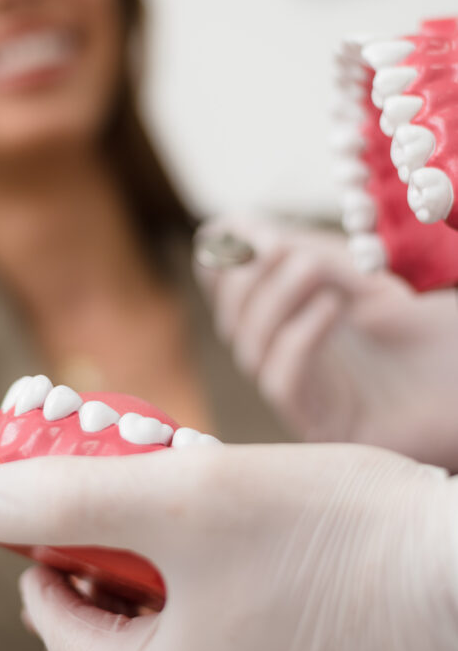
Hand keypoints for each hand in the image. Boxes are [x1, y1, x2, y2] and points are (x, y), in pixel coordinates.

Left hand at [0, 444, 457, 650]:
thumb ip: (69, 500)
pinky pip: (244, 626)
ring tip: (200, 486)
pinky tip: (260, 524)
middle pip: (124, 615)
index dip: (40, 538)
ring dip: (175, 548)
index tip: (51, 481)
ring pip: (187, 616)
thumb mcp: (181, 501)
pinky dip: (229, 572)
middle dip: (114, 535)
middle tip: (132, 468)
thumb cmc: (338, 545)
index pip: (58, 618)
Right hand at [196, 217, 457, 467]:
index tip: (231, 227)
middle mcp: (290, 359)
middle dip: (245, 276)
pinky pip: (281, 380)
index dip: (220, 258)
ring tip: (314, 269)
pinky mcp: (322, 423)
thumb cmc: (429, 330)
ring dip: (274, 299)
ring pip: (249, 347)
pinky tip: (331, 308)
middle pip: (231, 318)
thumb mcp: (363, 277)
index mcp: (293, 320)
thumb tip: (237, 228)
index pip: (229, 291)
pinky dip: (297, 337)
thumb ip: (305, 255)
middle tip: (278, 247)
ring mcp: (305, 394)